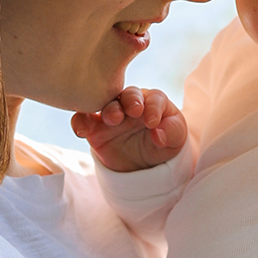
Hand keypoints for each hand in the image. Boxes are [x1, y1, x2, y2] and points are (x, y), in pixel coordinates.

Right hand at [71, 88, 186, 171]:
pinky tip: (82, 131)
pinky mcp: (95, 128)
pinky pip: (83, 120)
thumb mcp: (177, 138)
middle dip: (130, 101)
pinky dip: (80, 122)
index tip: (153, 123)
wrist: (146, 163)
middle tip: (133, 111)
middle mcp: (131, 103)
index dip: (153, 108)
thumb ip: (173, 132)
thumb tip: (159, 134)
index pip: (154, 98)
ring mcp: (111, 114)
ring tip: (112, 120)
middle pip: (129, 94)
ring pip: (105, 104)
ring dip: (108, 109)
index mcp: (153, 101)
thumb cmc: (164, 141)